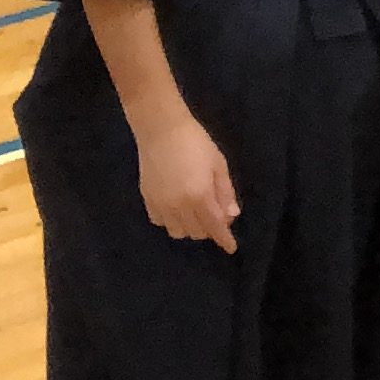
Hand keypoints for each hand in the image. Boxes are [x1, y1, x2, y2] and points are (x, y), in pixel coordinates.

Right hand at [135, 114, 239, 251]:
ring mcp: (160, 205)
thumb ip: (225, 192)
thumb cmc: (196, 143)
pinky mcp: (147, 200)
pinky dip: (172, 221)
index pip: (214, 226)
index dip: (224, 239)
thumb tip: (232, 216)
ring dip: (190, 227)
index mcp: (199, 196)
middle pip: (197, 232)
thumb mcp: (218, 164)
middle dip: (209, 228)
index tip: (231, 248)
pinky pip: (160, 222)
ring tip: (197, 211)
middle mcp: (179, 206)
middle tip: (216, 213)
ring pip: (177, 231)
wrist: (161, 130)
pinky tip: (178, 208)